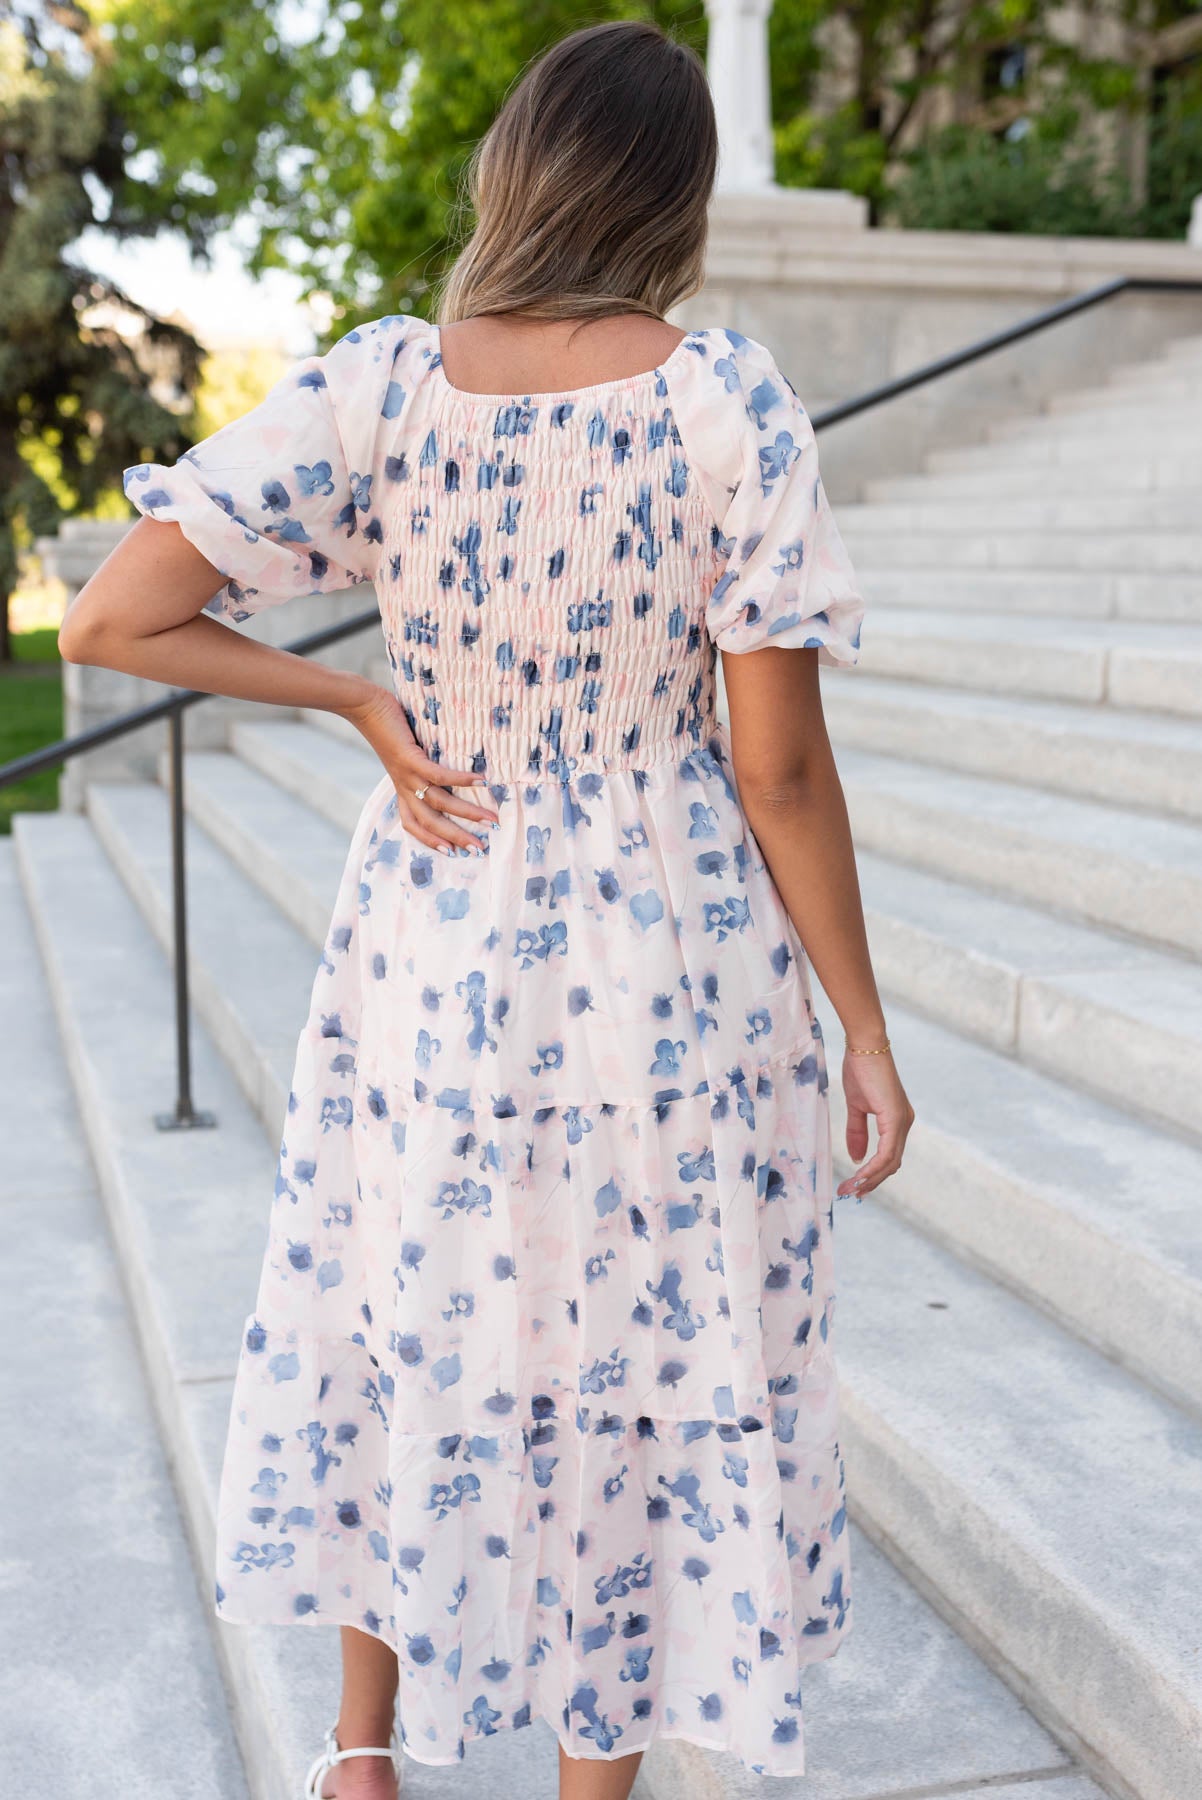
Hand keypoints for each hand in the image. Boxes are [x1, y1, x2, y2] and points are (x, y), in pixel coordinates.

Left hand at [341, 685, 499, 854]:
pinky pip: (438, 775)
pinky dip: (461, 779)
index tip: (453, 852)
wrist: (364, 706)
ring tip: (490, 819)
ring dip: (468, 813)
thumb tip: (444, 765)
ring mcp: (406, 774)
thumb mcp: (403, 753)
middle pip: (431, 822)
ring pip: (439, 803)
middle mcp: (404, 787)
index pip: (413, 824)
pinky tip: (481, 781)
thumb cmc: (386, 725)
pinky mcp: (409, 758)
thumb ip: (420, 763)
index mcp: (401, 789)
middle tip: (480, 849)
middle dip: (457, 838)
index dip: (432, 841)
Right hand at [836, 1046, 914, 1198]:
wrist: (865, 1047)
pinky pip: (887, 1152)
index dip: (872, 1174)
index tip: (852, 1185)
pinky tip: (859, 1175)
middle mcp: (904, 1123)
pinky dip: (873, 1167)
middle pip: (892, 1164)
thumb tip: (856, 1158)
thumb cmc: (861, 1070)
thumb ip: (857, 1132)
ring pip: (891, 1162)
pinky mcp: (895, 1118)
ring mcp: (902, 1122)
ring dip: (871, 1178)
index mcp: (897, 1121)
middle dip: (871, 1182)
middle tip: (850, 1193)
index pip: (888, 1157)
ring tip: (851, 1189)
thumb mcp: (856, 1106)